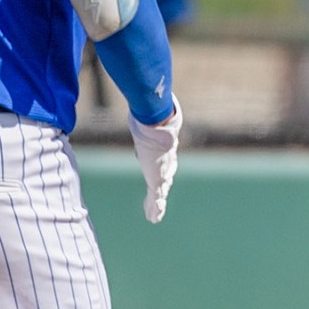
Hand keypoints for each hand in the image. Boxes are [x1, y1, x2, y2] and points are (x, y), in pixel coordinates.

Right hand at [129, 98, 181, 223]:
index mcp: (163, 151)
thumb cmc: (151, 120)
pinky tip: (154, 219)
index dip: (163, 169)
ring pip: (159, 193)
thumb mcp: (147, 117)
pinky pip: (156, 199)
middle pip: (164, 178)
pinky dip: (154, 209)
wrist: (156, 129)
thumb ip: (146, 109)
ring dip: (156, 204)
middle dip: (162, 188)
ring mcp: (162, 173)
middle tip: (160, 197)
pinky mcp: (158, 181)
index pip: (164, 162)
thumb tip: (144, 90)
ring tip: (155, 215)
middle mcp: (165, 163)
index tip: (163, 175)